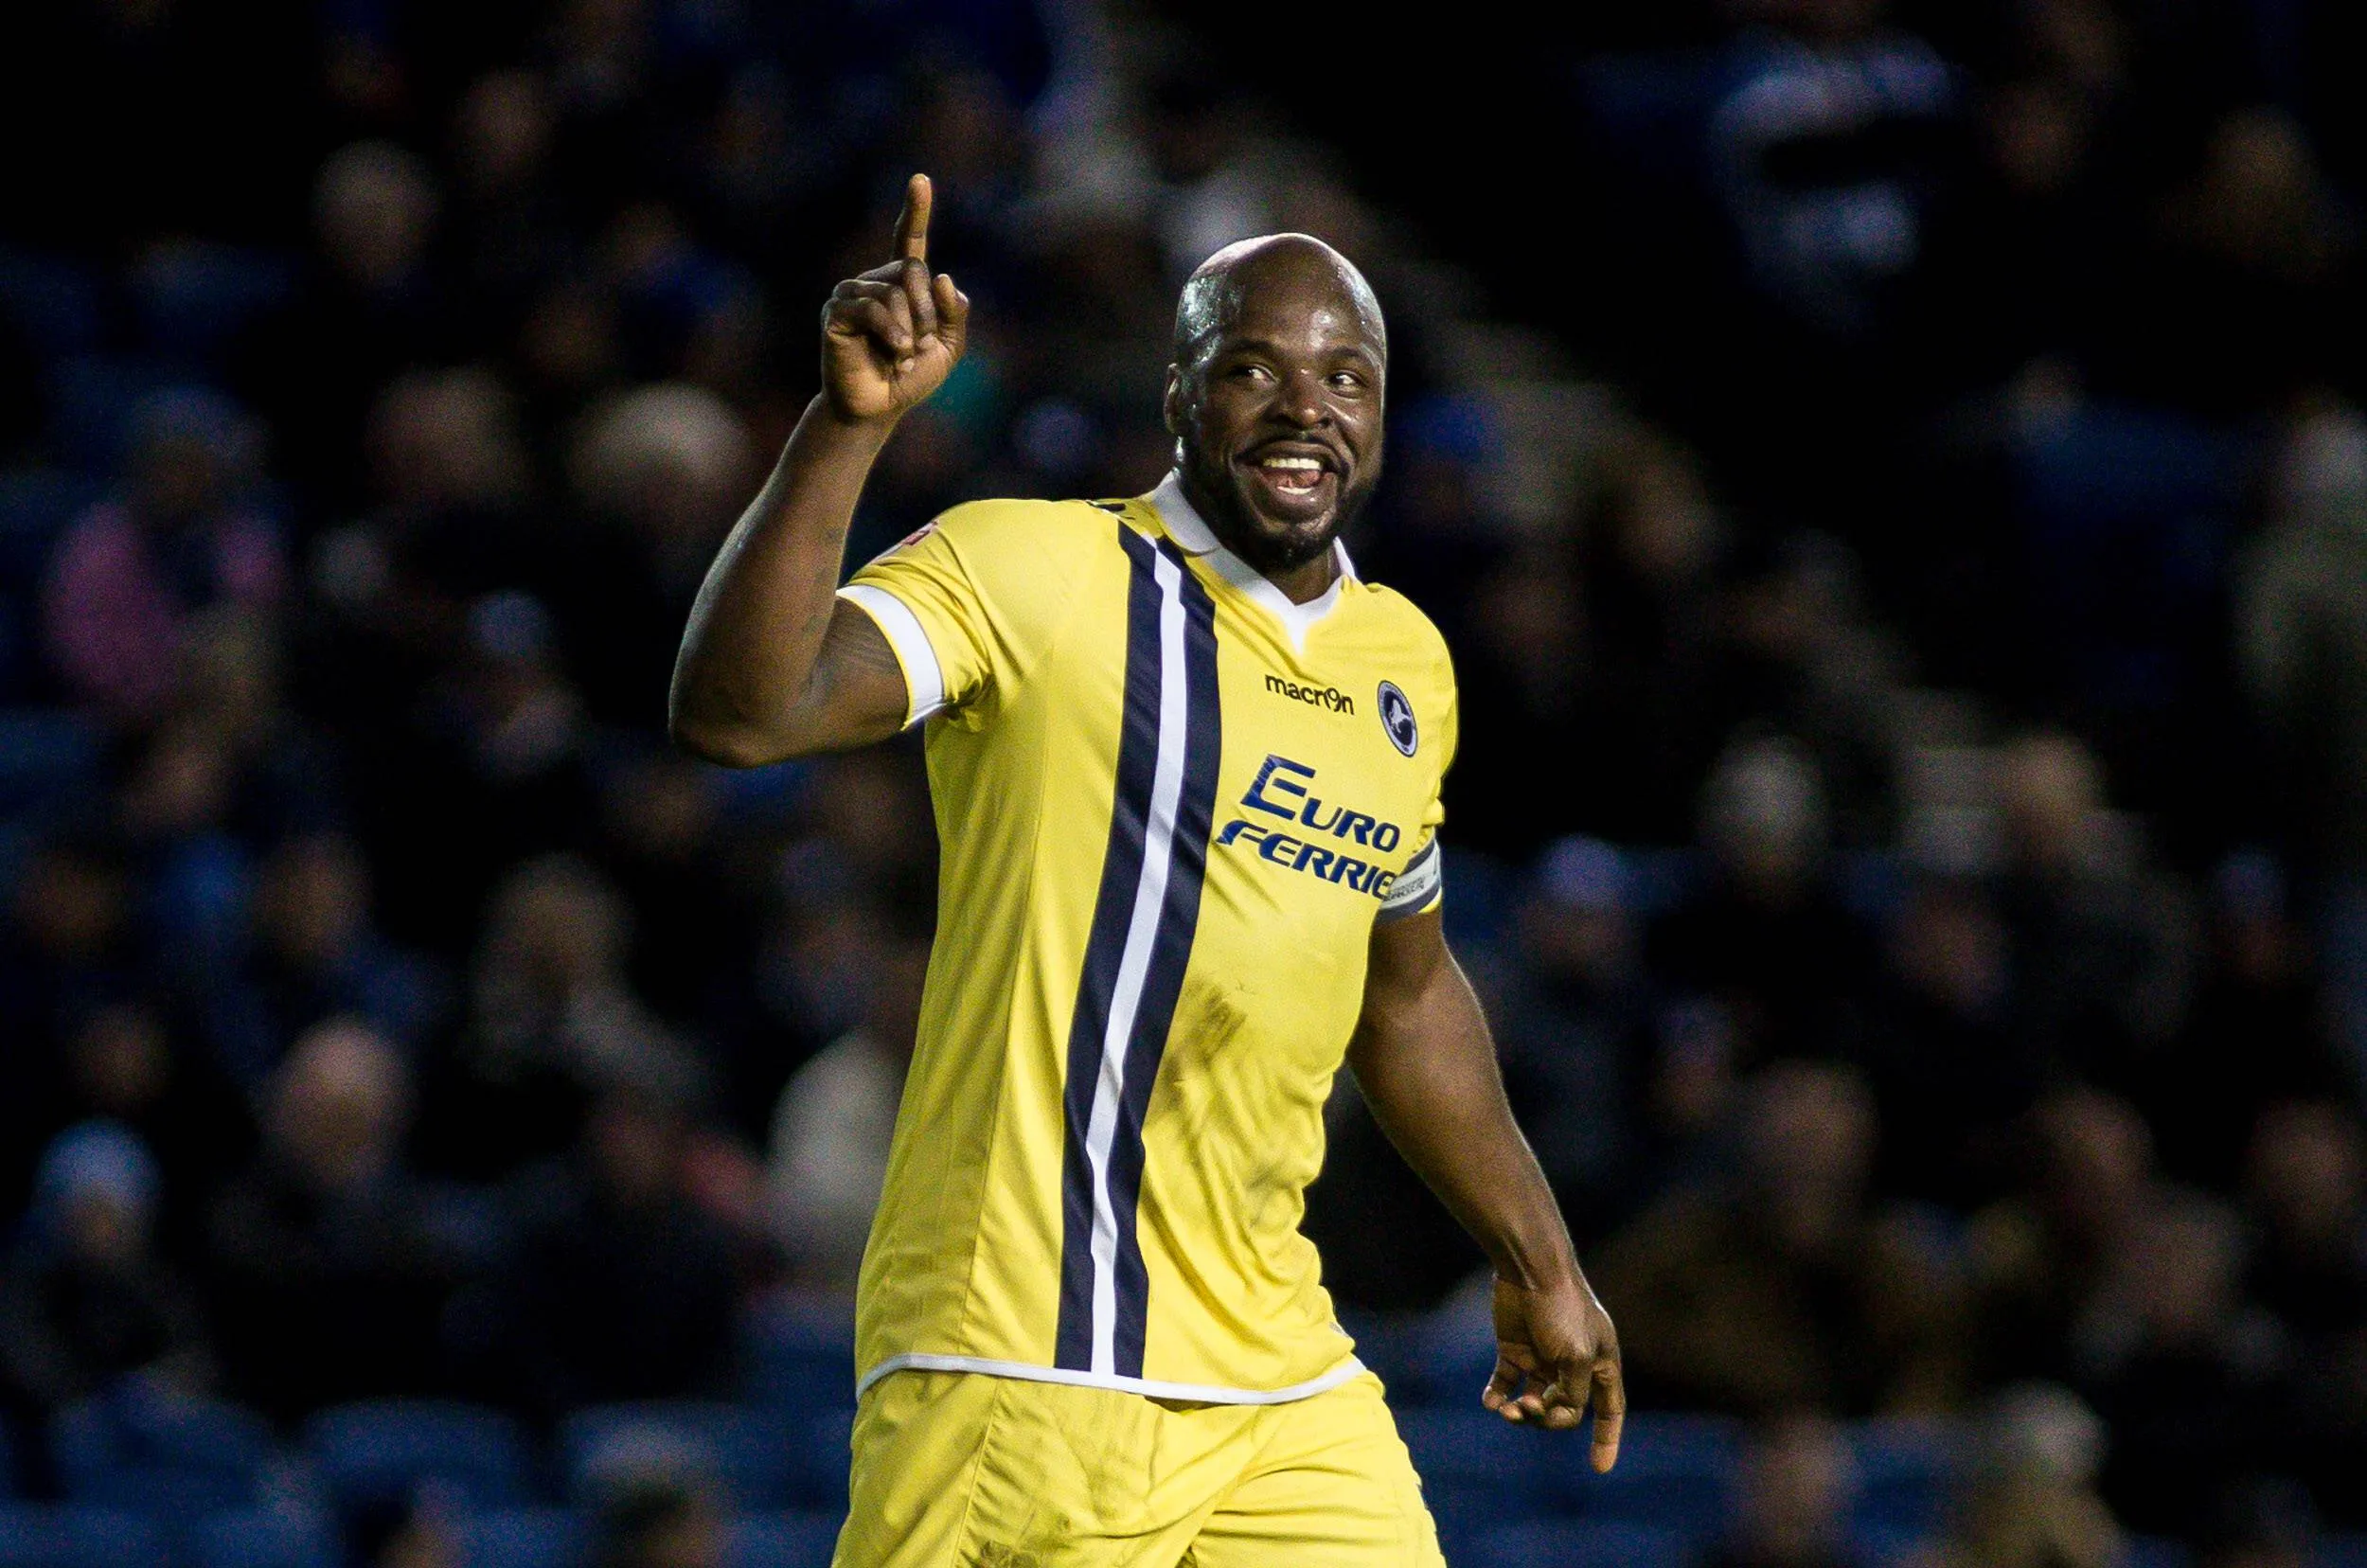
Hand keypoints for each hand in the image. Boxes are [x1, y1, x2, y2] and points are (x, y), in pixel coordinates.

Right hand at [820, 173, 971, 424]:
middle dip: (927, 312)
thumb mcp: (947, 347)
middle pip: (913, 270)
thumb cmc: (910, 377)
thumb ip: (954, 314)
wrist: (877, 409)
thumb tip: (943, 276)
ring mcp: (852, 293)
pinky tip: (895, 354)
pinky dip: (892, 333)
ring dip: (910, 330)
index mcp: (902, 285)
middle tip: (921, 345)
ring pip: (895, 291)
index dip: (916, 211)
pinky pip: (872, 307)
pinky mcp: (836, 311)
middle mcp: (875, 281)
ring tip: (904, 357)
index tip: (921, 180)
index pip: (909, 240)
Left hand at [1483, 1273, 1624, 1470]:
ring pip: (1534, 1400)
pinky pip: (1506, 1382)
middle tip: (1527, 1409)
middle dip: (1547, 1419)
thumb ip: (1572, 1392)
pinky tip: (1491, 1401)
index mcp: (1601, 1363)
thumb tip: (1559, 1411)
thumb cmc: (1562, 1310)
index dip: (1607, 1439)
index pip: (1609, 1408)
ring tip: (1506, 1409)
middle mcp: (1574, 1363)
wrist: (1529, 1269)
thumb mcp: (1576, 1358)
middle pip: (1565, 1409)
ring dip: (1521, 1412)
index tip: (1599, 1468)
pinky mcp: (1514, 1347)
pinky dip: (1498, 1395)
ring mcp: (1543, 1356)